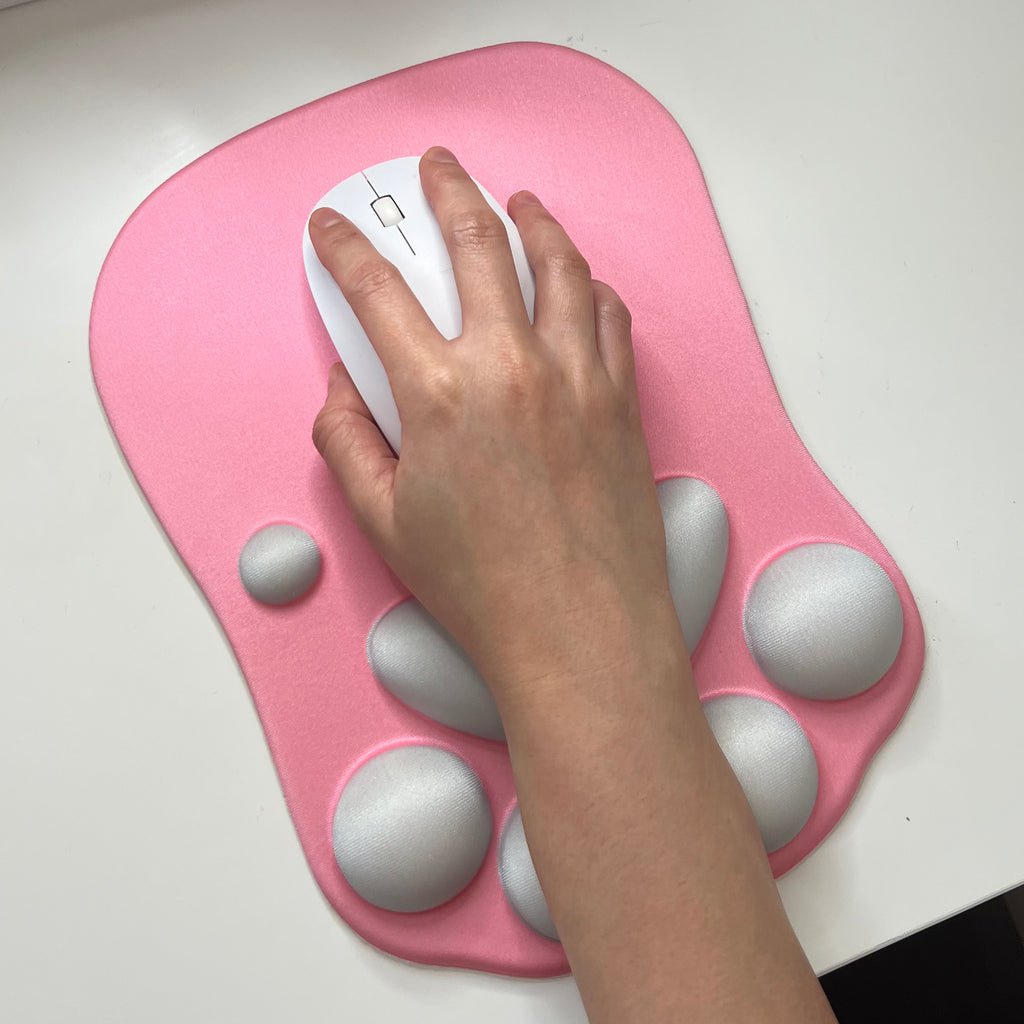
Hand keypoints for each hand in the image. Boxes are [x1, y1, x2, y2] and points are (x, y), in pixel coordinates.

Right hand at [308, 147, 681, 703]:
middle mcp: (513, 366)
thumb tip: (341, 387)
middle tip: (436, 166)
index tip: (332, 227)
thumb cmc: (483, 588)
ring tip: (517, 202)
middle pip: (478, 244)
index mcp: (441, 392)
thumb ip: (347, 440)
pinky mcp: (622, 399)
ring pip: (559, 264)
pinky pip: (610, 315)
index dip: (346, 248)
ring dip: (532, 220)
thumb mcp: (383, 521)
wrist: (579, 632)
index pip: (377, 290)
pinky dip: (591, 285)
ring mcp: (578, 377)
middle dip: (448, 191)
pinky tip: (581, 280)